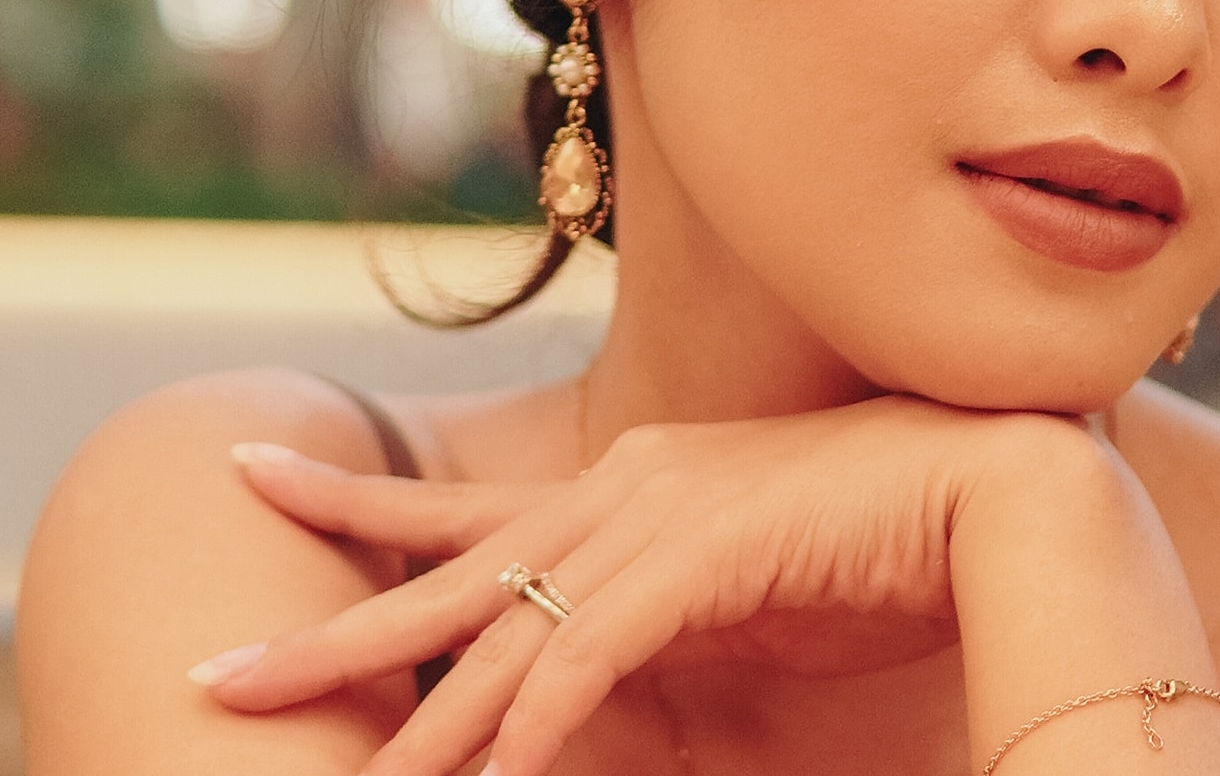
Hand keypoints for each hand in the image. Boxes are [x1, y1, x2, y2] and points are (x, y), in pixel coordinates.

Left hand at [195, 396, 1084, 775]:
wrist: (1000, 492)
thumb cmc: (878, 545)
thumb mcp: (734, 589)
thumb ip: (656, 615)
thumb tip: (584, 670)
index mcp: (626, 483)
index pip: (463, 507)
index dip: (354, 504)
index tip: (254, 473)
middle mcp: (623, 485)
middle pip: (446, 572)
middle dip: (330, 628)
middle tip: (219, 672)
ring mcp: (660, 512)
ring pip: (503, 625)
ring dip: (420, 718)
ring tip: (336, 769)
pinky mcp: (706, 553)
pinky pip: (594, 650)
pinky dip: (535, 715)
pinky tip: (491, 771)